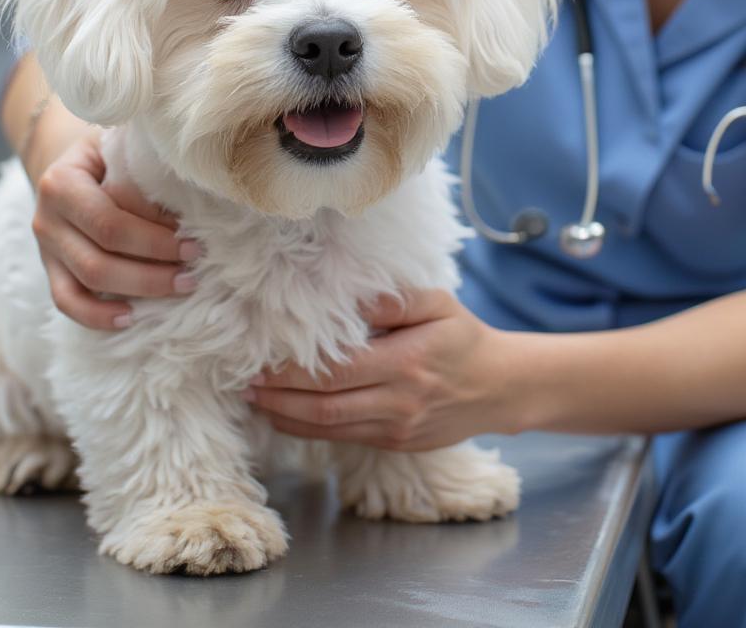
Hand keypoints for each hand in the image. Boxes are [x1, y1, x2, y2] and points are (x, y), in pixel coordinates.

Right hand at [31, 127, 198, 330]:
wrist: (73, 165)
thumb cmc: (108, 155)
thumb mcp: (120, 149)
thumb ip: (140, 173)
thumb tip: (186, 209)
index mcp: (61, 182)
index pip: (110, 220)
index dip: (154, 236)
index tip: (194, 240)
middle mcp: (47, 217)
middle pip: (100, 256)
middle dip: (153, 268)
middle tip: (195, 268)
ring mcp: (45, 247)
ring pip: (88, 281)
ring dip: (139, 288)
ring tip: (181, 285)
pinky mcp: (50, 269)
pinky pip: (66, 301)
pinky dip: (96, 315)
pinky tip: (130, 318)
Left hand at [245, 288, 522, 450]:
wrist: (500, 387)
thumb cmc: (464, 337)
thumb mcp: (438, 305)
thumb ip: (393, 301)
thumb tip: (349, 301)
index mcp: (407, 362)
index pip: (337, 371)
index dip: (294, 372)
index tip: (261, 362)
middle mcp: (399, 400)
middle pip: (325, 407)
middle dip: (279, 398)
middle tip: (245, 386)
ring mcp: (397, 428)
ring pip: (330, 430)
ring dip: (287, 419)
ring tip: (255, 402)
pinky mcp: (396, 443)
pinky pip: (345, 439)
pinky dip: (311, 431)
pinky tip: (288, 417)